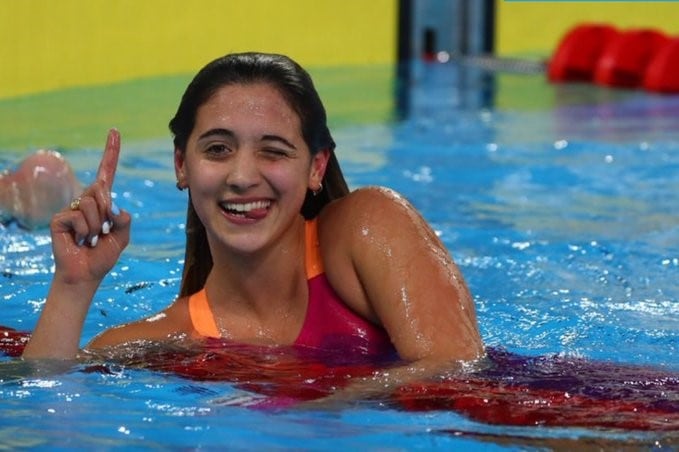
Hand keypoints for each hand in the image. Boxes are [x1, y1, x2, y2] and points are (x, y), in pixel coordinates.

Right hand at [49, 129, 130, 284]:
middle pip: (102, 190)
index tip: (115, 131)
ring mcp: (72, 208)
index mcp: (103, 202)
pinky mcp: (60, 218)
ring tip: (90, 238)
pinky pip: (79, 216)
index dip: (111, 153)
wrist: (86, 274)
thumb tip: (113, 206)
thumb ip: (124, 220)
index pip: (107, 173)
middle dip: (106, 211)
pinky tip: (79, 240)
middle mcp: (86, 201)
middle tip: (101, 231)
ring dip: (96, 225)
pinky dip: (84, 231)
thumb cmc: (103, 255)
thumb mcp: (122, 237)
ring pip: (92, 203)